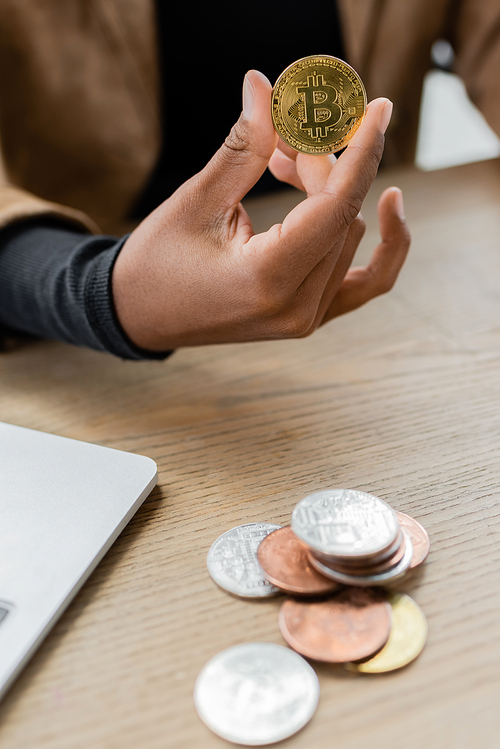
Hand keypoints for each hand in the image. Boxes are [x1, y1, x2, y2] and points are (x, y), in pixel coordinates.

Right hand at [112, 70, 409, 350]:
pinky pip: (367, 281)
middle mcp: (297, 309)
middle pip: (341, 215)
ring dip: (326, 191)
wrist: (141, 314)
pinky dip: (381, 244)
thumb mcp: (197, 200)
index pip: (335, 207)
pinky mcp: (311, 318)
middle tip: (278, 136)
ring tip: (278, 164)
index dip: (360, 150)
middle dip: (318, 164)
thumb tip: (265, 85)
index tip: (378, 107)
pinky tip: (389, 206)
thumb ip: (243, 145)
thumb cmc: (157, 261)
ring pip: (349, 235)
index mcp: (267, 281)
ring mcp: (308, 319)